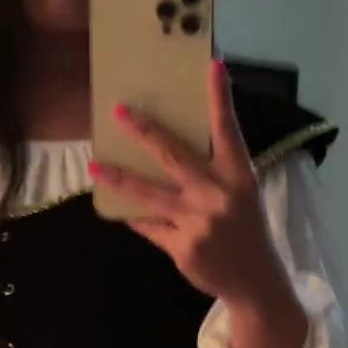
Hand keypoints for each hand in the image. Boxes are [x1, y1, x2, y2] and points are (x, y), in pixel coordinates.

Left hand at [88, 58, 308, 347]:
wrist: (254, 282)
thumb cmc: (246, 229)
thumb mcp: (243, 194)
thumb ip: (215, 171)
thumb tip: (172, 144)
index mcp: (239, 176)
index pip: (228, 129)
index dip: (220, 97)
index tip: (213, 65)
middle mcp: (218, 195)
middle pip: (173, 155)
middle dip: (144, 131)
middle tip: (120, 111)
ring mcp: (197, 222)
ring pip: (148, 193)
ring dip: (118, 177)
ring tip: (93, 164)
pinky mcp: (181, 247)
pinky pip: (148, 225)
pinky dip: (134, 216)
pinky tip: (117, 209)